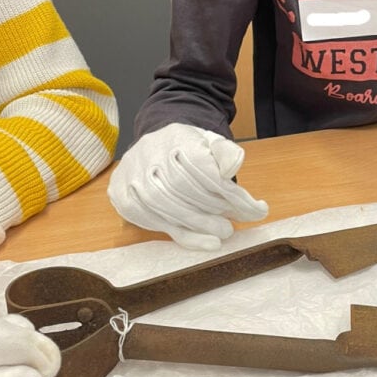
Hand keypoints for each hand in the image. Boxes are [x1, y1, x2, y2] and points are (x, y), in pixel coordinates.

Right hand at [107, 122, 267, 249]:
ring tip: (218, 238)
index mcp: (176, 137)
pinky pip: (148, 219)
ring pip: (163, 206)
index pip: (203, 168)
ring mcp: (131, 173)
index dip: (230, 193)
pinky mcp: (122, 194)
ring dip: (195, 227)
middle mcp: (149, 153)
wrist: (157, 143)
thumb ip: (226, 152)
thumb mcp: (213, 142)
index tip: (254, 210)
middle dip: (210, 213)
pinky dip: (176, 232)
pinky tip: (197, 239)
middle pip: (181, 188)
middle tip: (230, 228)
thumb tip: (232, 166)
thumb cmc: (190, 148)